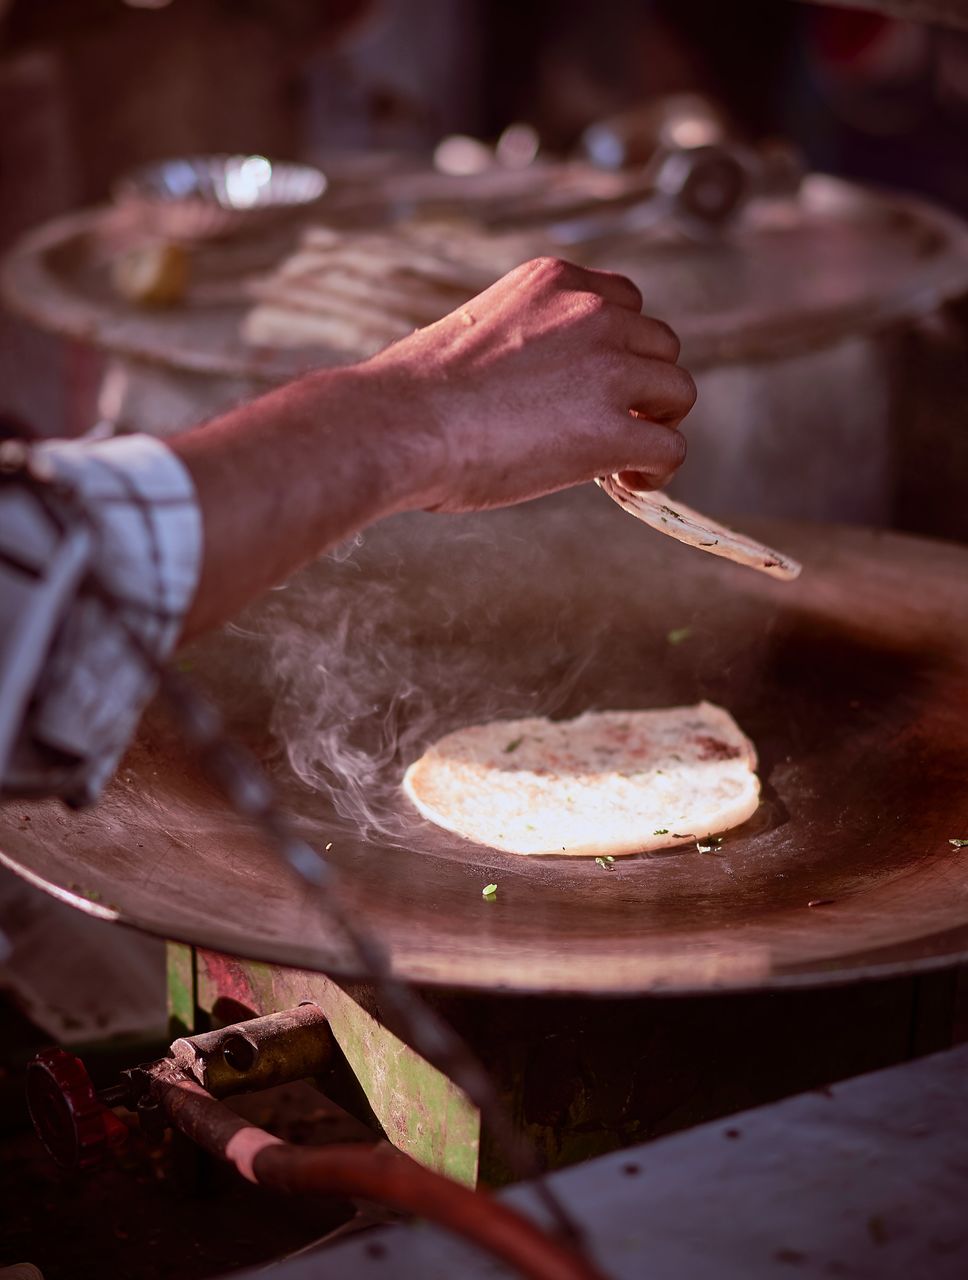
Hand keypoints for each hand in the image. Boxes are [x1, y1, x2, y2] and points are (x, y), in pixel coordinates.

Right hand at [370, 256, 695, 513]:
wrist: (399, 426)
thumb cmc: (413, 395)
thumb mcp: (476, 332)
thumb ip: (525, 343)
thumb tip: (535, 388)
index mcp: (554, 281)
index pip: (623, 301)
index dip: (619, 349)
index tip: (596, 383)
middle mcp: (590, 312)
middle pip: (659, 345)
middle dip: (641, 386)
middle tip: (608, 425)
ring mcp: (606, 369)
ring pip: (677, 391)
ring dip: (656, 424)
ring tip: (621, 458)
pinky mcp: (611, 429)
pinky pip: (669, 449)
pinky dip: (657, 471)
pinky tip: (626, 482)